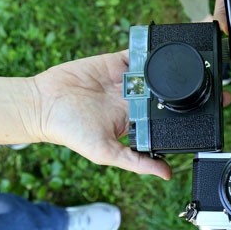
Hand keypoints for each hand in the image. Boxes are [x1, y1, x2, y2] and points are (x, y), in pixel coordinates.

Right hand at [32, 50, 170, 178]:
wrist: (44, 104)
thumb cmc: (71, 132)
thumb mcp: (106, 153)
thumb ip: (136, 162)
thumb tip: (166, 175)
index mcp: (134, 120)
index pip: (162, 116)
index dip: (175, 113)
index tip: (187, 113)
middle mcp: (133, 100)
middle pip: (163, 92)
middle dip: (173, 90)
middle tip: (181, 89)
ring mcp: (126, 80)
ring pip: (155, 72)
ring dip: (163, 71)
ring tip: (171, 73)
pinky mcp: (116, 62)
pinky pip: (139, 55)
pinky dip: (148, 54)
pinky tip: (154, 58)